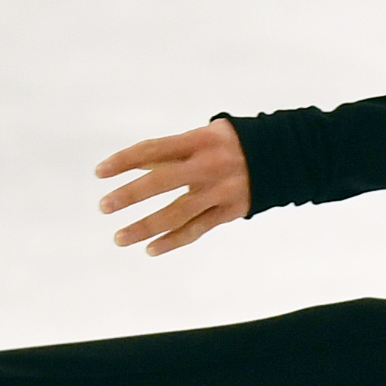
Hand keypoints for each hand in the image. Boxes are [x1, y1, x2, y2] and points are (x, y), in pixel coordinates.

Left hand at [96, 124, 248, 256]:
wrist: (286, 156)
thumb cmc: (232, 144)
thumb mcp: (204, 136)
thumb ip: (171, 152)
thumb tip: (132, 167)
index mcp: (199, 140)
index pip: (152, 150)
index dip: (123, 161)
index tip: (100, 173)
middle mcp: (208, 165)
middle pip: (161, 182)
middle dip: (129, 195)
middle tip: (104, 206)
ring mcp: (220, 190)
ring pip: (177, 212)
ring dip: (145, 227)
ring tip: (120, 237)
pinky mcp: (230, 210)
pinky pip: (198, 229)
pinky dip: (173, 240)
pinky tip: (151, 249)